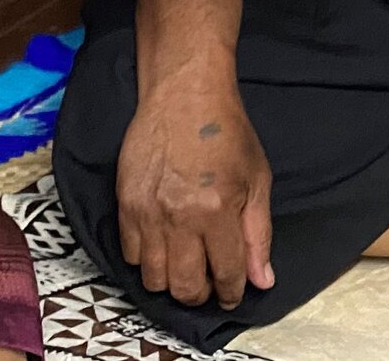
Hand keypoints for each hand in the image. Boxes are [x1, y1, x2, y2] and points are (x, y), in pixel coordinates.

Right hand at [117, 61, 274, 308]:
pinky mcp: (125, 204)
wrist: (185, 94)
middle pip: (185, 287)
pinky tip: (163, 244)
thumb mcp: (257, 180)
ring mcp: (148, 212)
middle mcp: (180, 217)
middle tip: (209, 282)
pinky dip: (147, 259)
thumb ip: (258, 235)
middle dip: (201, 293)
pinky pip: (130, 255)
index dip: (231, 291)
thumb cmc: (226, 132)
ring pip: (154, 278)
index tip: (232, 292)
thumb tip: (262, 280)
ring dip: (172, 280)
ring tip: (186, 264)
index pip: (226, 275)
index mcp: (218, 210)